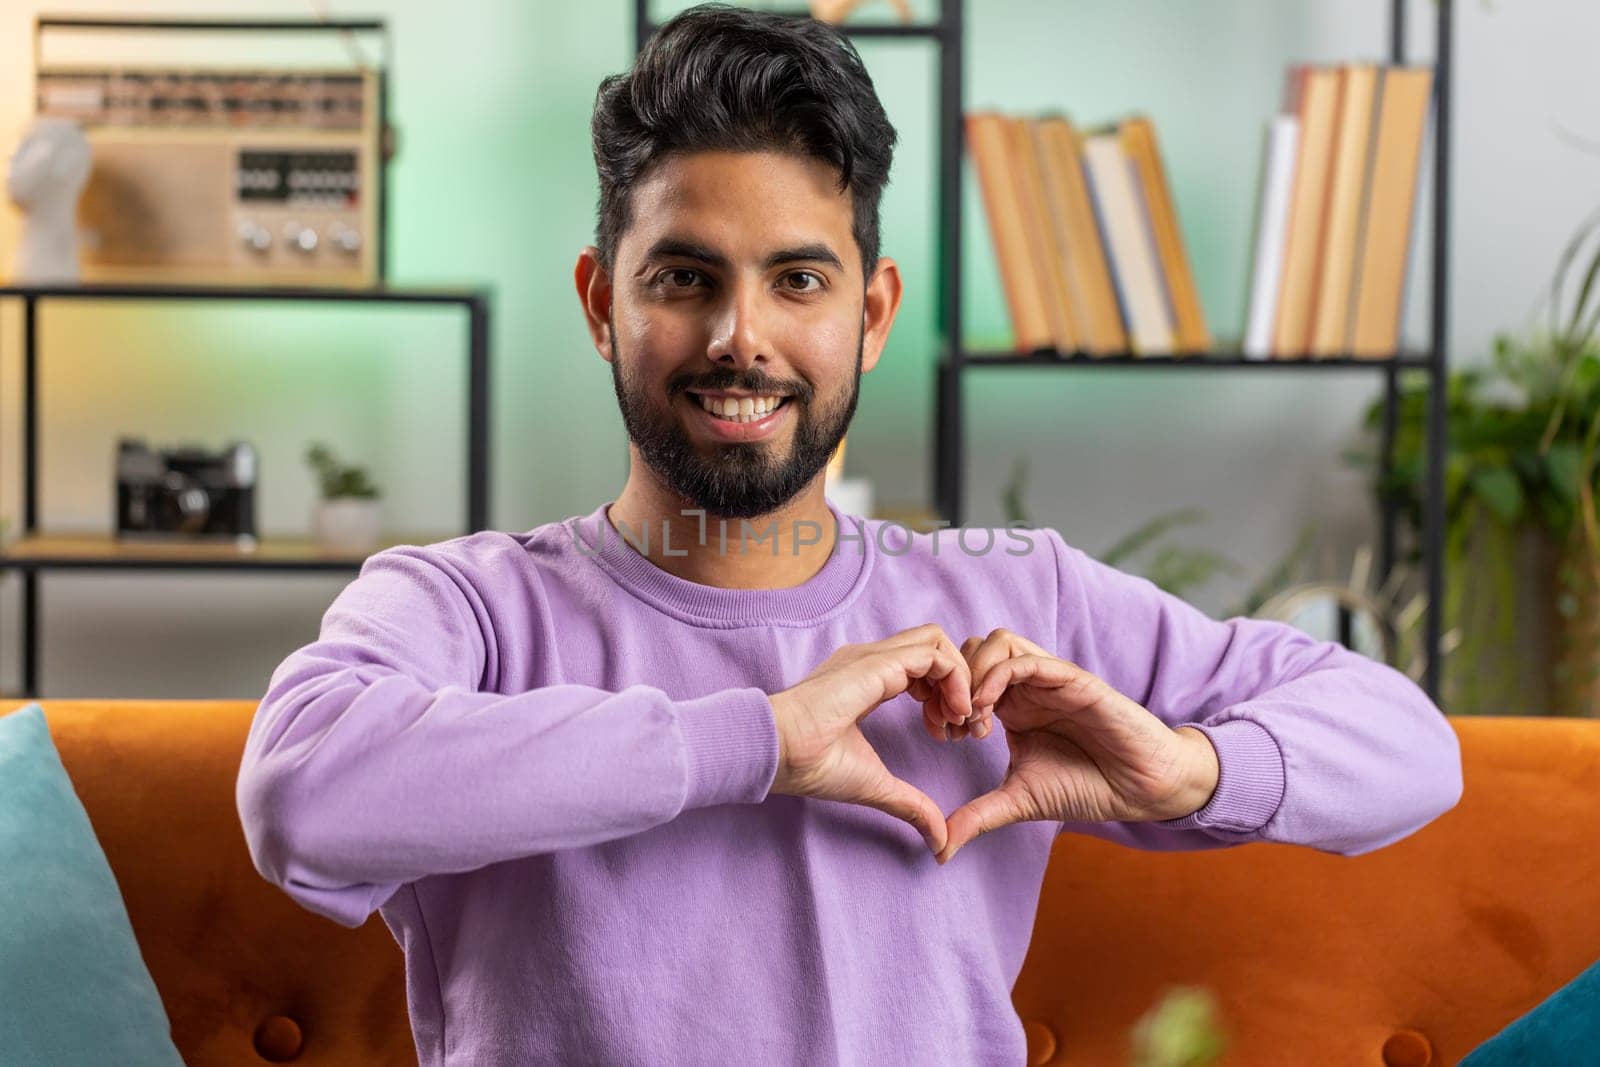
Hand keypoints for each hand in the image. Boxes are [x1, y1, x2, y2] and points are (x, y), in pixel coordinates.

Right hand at [769, 623, 984, 854]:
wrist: (779, 752)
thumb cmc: (811, 766)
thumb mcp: (875, 785)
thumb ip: (910, 804)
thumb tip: (939, 843)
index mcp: (867, 681)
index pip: (921, 667)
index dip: (944, 696)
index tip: (946, 735)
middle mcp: (873, 662)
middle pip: (934, 647)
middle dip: (960, 682)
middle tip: (962, 725)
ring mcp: (874, 657)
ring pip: (937, 641)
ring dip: (961, 678)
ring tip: (959, 719)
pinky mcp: (878, 662)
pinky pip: (933, 654)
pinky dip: (955, 679)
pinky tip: (952, 713)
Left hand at [935, 628, 1219, 864]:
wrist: (1140, 790)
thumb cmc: (1085, 788)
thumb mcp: (1019, 801)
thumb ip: (978, 816)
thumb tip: (939, 849)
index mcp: (1010, 706)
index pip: (962, 676)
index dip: (941, 699)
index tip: (941, 735)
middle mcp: (1026, 687)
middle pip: (972, 649)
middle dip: (951, 682)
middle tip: (951, 723)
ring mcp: (1048, 679)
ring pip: (997, 642)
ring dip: (973, 674)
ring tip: (971, 718)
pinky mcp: (1072, 680)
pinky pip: (1028, 660)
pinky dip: (997, 676)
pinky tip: (988, 711)